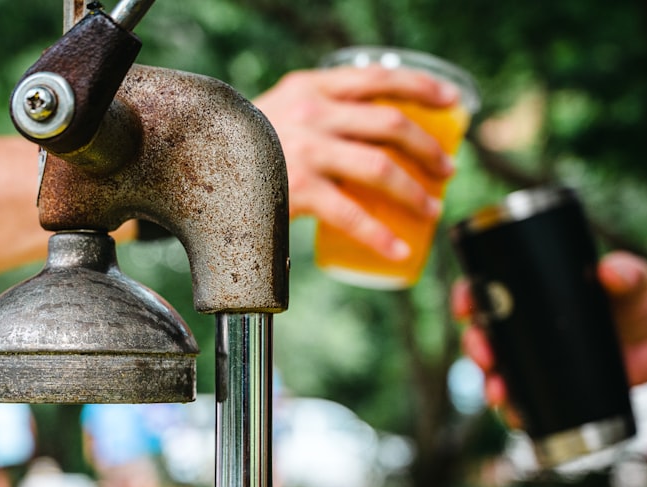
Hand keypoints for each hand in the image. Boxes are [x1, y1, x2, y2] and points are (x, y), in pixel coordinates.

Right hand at [254, 65, 458, 260]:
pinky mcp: (298, 191)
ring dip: (415, 191)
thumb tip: (370, 129)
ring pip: (380, 168)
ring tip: (431, 208)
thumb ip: (318, 110)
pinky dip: (381, 236)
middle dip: (428, 149)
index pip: (379, 77)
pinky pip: (352, 216)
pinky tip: (399, 250)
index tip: (451, 101)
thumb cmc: (247, 145)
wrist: (195, 167)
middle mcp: (312, 113)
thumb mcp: (282, 110)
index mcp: (312, 87)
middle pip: (390, 125)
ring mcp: (306, 152)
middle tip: (446, 170)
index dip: (422, 87)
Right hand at [451, 251, 646, 423]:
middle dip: (474, 348)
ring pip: (497, 374)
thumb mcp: (635, 282)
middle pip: (483, 337)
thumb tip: (610, 271)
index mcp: (529, 295)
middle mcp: (524, 329)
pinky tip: (516, 418)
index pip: (484, 292)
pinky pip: (524, 403)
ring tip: (497, 393)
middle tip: (485, 355)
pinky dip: (515, 413)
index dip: (466, 298)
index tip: (465, 306)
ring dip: (488, 384)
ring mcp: (535, 361)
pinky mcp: (552, 388)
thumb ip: (627, 273)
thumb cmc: (641, 302)